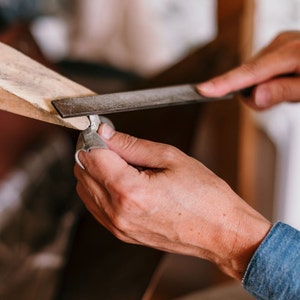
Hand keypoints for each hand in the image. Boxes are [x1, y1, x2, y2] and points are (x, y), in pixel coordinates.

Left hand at [74, 123, 270, 279]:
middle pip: (83, 173)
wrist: (219, 232)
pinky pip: (96, 207)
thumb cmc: (204, 196)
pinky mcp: (122, 233)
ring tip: (121, 163)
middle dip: (93, 152)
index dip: (94, 138)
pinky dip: (100, 189)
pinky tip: (120, 180)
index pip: (92, 156)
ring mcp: (119, 226)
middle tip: (113, 143)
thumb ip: (132, 145)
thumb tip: (108, 134)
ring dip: (95, 171)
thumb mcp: (171, 158)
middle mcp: (118, 212)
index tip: (102, 130)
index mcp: (130, 191)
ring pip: (85, 190)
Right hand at [197, 31, 299, 108]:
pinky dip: (267, 79)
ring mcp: (279, 44)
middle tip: (275, 101)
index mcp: (290, 53)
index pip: (250, 73)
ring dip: (263, 87)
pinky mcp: (278, 47)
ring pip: (253, 74)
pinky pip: (261, 69)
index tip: (202, 90)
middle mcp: (280, 44)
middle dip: (254, 93)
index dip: (224, 83)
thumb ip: (284, 91)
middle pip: (248, 75)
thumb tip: (254, 97)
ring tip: (288, 89)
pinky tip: (284, 80)